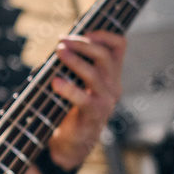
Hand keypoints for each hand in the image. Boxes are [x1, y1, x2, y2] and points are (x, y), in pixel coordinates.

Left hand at [48, 31, 125, 169]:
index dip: (103, 34)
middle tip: (62, 41)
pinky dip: (68, 88)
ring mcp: (106, 101)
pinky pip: (83, 99)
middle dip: (82, 44)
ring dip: (75, 61)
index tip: (83, 30)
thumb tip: (62, 42)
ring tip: (59, 52)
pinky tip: (54, 82)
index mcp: (111, 74)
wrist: (73, 142)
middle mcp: (112, 85)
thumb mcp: (78, 81)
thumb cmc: (71, 107)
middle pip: (105, 55)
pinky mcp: (94, 115)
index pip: (119, 45)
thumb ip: (76, 63)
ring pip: (94, 74)